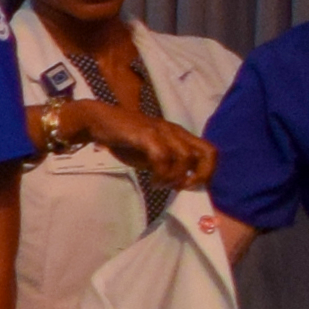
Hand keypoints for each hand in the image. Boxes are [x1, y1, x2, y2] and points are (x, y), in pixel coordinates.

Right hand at [39, 99, 216, 195]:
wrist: (99, 121)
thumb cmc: (124, 138)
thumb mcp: (150, 154)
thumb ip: (166, 163)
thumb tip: (179, 182)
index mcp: (179, 135)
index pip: (209, 152)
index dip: (207, 171)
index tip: (190, 185)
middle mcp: (176, 132)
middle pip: (207, 153)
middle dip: (200, 175)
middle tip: (181, 187)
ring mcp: (162, 131)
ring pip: (184, 157)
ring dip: (175, 177)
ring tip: (160, 185)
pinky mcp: (146, 134)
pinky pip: (162, 156)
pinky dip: (161, 172)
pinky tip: (152, 181)